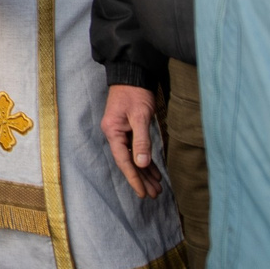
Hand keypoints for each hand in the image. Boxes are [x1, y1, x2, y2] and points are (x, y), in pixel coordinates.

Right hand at [101, 85, 164, 200]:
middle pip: (128, 162)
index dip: (134, 178)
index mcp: (113, 132)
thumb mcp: (140, 116)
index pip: (123, 161)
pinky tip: (153, 171)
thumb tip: (141, 164)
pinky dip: (145, 161)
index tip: (142, 193)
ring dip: (145, 172)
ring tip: (156, 187)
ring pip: (133, 157)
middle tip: (154, 194)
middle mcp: (114, 134)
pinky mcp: (129, 129)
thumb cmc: (135, 93)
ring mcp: (121, 132)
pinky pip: (136, 149)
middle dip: (141, 179)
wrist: (132, 73)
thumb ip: (141, 140)